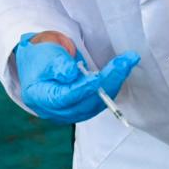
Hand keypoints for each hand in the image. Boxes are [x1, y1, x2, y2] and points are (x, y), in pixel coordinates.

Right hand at [15, 31, 138, 123]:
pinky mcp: (82, 109)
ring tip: (127, 61)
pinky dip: (112, 85)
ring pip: (97, 103)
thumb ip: (57, 65)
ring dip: (115, 82)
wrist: (41, 64)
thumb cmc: (41, 58)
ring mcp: (71, 113)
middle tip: (123, 62)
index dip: (82, 89)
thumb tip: (72, 74)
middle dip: (108, 81)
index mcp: (42, 97)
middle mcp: (57, 111)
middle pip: (86, 102)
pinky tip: (122, 69)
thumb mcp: (45, 56)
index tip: (98, 78)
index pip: (65, 97)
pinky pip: (100, 101)